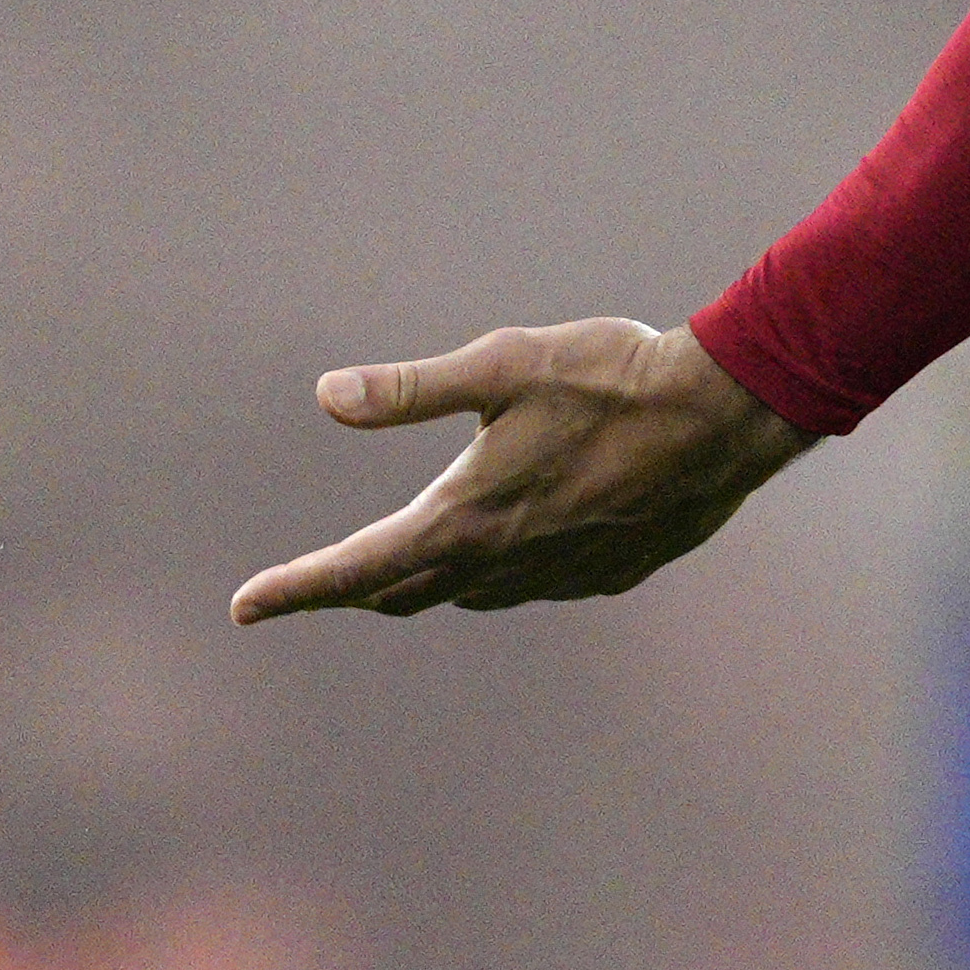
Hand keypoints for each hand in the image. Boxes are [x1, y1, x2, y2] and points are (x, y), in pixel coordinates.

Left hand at [229, 319, 814, 625]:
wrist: (723, 417)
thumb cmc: (611, 377)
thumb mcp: (503, 365)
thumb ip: (412, 389)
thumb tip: (326, 395)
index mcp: (468, 516)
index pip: (358, 567)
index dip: (296, 588)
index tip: (246, 604)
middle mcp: (505, 564)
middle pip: (405, 594)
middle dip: (354, 587)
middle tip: (315, 581)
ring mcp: (558, 576)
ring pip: (468, 595)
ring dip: (426, 582)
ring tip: (404, 562)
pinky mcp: (605, 574)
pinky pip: (529, 586)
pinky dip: (497, 573)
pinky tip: (514, 541)